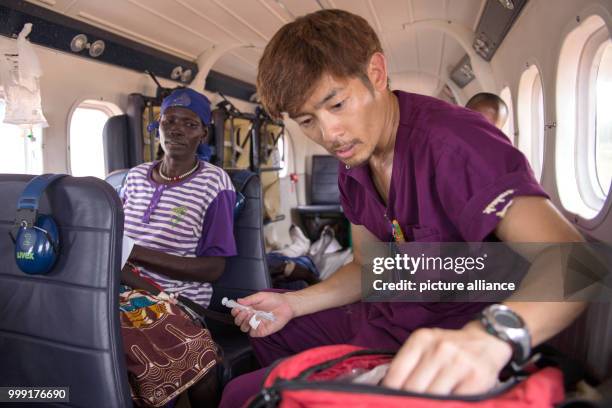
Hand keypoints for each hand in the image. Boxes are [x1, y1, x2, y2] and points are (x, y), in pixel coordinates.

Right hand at [231, 292, 295, 336]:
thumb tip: (238, 300)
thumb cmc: (274, 300)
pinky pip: (253, 333)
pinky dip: (252, 328)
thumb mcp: (261, 296)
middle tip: (244, 311)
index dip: (235, 311)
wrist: (286, 305)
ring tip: (250, 314)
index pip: (237, 312)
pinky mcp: (262, 331)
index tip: (236, 308)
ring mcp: (256, 325)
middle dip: (239, 317)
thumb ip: (249, 299)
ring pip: (243, 328)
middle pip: (238, 322)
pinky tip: (257, 320)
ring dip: (244, 322)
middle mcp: (251, 317)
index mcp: (249, 309)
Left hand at [382, 321, 512, 394]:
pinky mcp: (476, 378)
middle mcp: (439, 349)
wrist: (487, 340)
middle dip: (408, 401)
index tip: (388, 402)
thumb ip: (408, 365)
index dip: (390, 393)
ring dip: (425, 404)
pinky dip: (446, 404)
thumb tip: (388, 391)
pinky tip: (444, 403)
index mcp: (421, 339)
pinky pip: (453, 401)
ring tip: (423, 404)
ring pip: (432, 396)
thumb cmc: (450, 348)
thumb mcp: (426, 346)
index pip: (396, 374)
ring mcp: (458, 362)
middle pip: (413, 388)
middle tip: (405, 405)